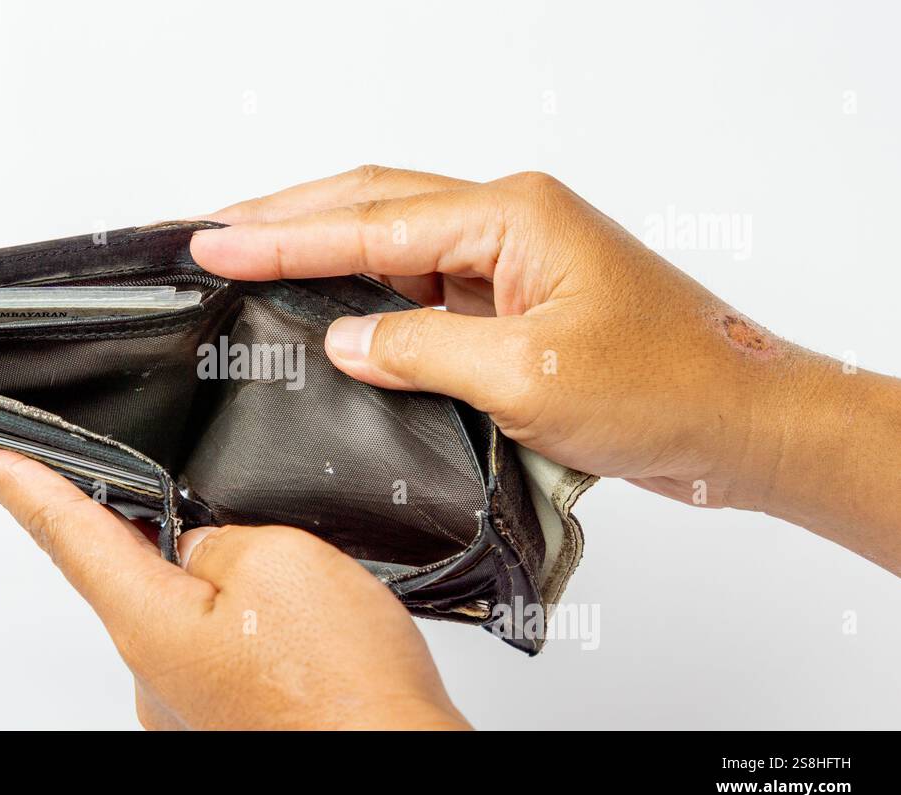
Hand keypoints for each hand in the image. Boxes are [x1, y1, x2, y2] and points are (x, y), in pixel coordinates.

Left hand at [0, 448, 470, 729]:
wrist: (392, 758)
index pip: (59, 531)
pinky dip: (249, 617)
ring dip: (228, 581)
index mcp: (147, 621)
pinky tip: (300, 625)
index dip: (10, 483)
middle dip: (179, 532)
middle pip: (131, 567)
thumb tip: (197, 545)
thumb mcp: (280, 561)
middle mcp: (152, 669)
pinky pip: (220, 641)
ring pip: (188, 605)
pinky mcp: (224, 711)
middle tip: (252, 538)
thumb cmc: (342, 693)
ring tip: (301, 596)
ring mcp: (187, 698)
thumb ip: (217, 535)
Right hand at [190, 166, 900, 568]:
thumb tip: (347, 339)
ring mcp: (514, 262)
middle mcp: (510, 224)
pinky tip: (333, 312)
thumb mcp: (526, 379)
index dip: (283, 238)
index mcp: (514, 217)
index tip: (216, 240)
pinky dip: (372, 296)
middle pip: (374, 205)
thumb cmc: (667, 390)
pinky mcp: (517, 303)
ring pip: (396, 242)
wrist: (743, 424)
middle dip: (290, 219)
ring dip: (326, 252)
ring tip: (252, 260)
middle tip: (215, 230)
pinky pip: (425, 289)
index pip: (370, 224)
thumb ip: (422, 351)